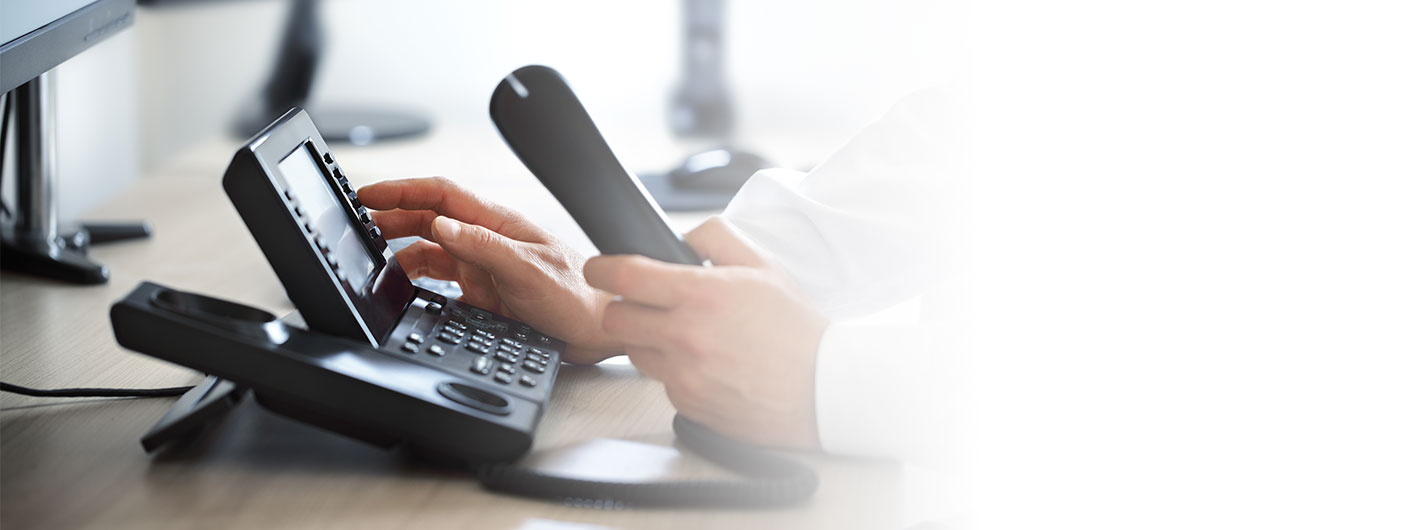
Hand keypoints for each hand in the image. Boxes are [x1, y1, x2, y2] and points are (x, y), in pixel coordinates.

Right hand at [358, 177, 620, 363]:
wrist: (599, 331)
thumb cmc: (576, 295)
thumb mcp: (528, 268)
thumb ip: (483, 246)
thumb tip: (441, 223)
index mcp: (497, 223)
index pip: (441, 194)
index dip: (403, 189)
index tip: (367, 193)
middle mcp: (487, 241)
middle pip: (428, 218)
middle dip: (391, 218)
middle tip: (356, 225)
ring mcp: (483, 267)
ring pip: (430, 250)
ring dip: (400, 251)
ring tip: (371, 257)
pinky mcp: (483, 294)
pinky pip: (440, 282)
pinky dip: (416, 281)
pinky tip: (400, 288)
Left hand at [584, 217, 829, 447]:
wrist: (823, 389)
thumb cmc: (797, 331)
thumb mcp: (764, 266)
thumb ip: (717, 238)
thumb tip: (683, 236)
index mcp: (703, 294)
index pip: (625, 277)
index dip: (601, 268)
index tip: (598, 268)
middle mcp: (687, 336)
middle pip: (614, 319)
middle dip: (623, 307)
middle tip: (643, 305)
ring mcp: (685, 374)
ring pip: (635, 352)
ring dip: (648, 340)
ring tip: (686, 337)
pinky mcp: (688, 404)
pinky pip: (662, 382)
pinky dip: (675, 372)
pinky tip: (707, 365)